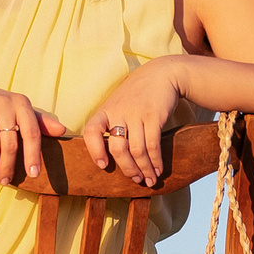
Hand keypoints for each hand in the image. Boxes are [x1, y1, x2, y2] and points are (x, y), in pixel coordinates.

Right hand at [0, 86, 67, 183]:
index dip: (33, 155)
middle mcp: (4, 102)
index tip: (34, 174)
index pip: (32, 133)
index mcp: (21, 103)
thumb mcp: (18, 110)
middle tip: (7, 182)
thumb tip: (62, 131)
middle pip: (11, 143)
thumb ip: (39, 122)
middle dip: (9, 166)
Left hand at [80, 57, 185, 186]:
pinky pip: (152, 145)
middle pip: (117, 148)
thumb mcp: (118, 103)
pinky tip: (158, 169)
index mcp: (105, 110)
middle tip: (135, 179)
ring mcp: (136, 114)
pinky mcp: (154, 116)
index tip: (102, 165)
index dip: (94, 150)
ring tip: (149, 179)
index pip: (91, 131)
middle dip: (127, 169)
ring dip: (144, 169)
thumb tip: (112, 156)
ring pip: (136, 150)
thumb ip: (113, 124)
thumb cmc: (138, 94)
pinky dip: (155, 161)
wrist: (162, 74)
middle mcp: (118, 112)